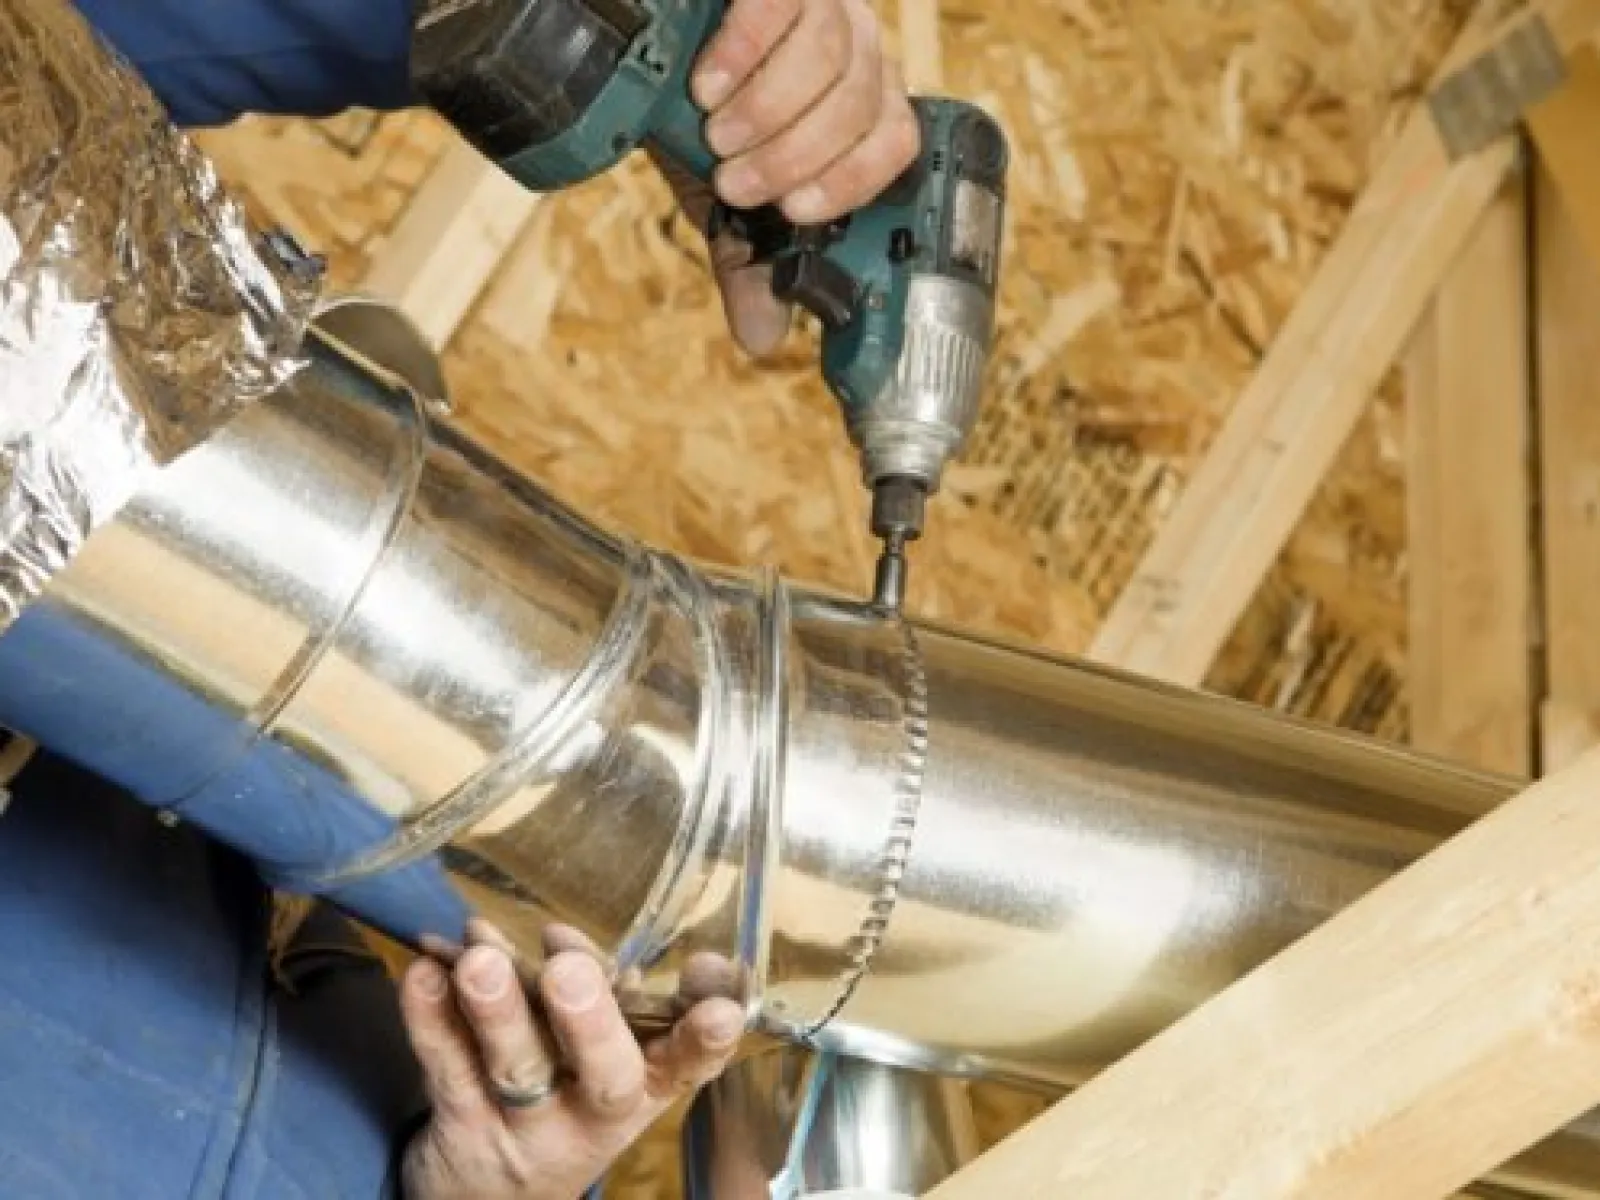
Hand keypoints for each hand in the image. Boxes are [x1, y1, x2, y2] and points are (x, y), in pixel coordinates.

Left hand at [397, 920, 744, 1199]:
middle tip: (568, 972)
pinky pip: (446, 1070)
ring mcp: (528, 1128)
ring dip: (497, 1010)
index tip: (721, 1009)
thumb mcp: (613, 1057)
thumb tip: (580, 937)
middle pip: (602, 1077)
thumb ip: (616, 994)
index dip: (706, 1037)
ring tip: (479, 960)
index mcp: (648, 1085)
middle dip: (589, 1022)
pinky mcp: (463, 1129)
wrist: (491, 1195)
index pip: (690, 1063)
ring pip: (516, 1070)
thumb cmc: (568, 1094)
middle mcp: (595, 1114)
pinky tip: (423, 973)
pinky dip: (430, 1018)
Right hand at [656, 0, 920, 356]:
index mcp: (864, 105)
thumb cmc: (701, 114)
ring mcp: (827, 1)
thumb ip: (747, 255)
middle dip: (794, 157)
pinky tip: (707, 83)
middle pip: (859, 105)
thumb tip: (763, 339)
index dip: (852, 182)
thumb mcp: (721, 192)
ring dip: (768, 111)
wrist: (656, 43)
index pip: (898, 144)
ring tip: (717, 135)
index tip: (795, 212)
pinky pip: (780, 6)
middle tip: (735, 183)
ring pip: (830, 56)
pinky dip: (743, 52)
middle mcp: (860, 48)